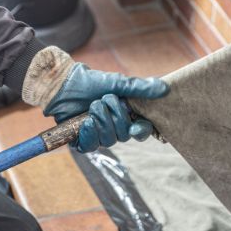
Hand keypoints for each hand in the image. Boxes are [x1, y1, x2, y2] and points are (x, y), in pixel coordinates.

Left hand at [44, 63, 168, 151]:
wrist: (65, 85)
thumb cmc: (92, 82)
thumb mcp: (118, 83)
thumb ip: (140, 87)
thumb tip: (165, 88)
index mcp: (127, 116)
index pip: (142, 131)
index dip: (141, 131)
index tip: (136, 126)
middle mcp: (115, 128)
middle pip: (124, 136)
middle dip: (114, 117)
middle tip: (103, 100)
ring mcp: (99, 136)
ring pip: (108, 141)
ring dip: (100, 121)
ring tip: (91, 107)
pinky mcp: (83, 141)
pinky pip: (91, 147)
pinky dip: (89, 134)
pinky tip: (85, 123)